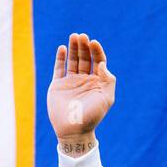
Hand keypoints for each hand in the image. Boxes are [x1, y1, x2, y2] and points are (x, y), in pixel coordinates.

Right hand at [47, 33, 115, 150]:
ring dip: (73, 48)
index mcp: (97, 83)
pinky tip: (62, 48)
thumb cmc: (92, 116)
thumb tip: (103, 64)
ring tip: (73, 36)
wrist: (73, 130)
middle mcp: (85, 80)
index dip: (96, 51)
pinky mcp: (58, 84)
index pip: (98, 61)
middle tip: (82, 36)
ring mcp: (71, 81)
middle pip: (85, 58)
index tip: (94, 42)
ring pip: (72, 60)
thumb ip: (108, 81)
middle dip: (84, 46)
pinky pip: (59, 68)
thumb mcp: (106, 99)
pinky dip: (60, 58)